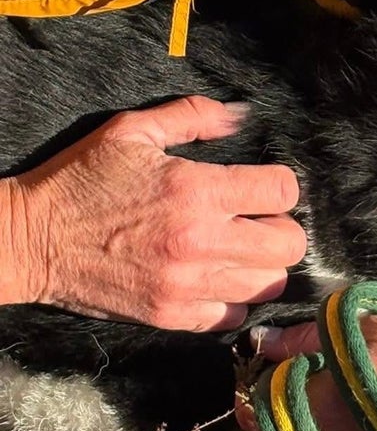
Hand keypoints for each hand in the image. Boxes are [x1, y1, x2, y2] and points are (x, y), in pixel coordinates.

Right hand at [1, 95, 306, 329]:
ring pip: (269, 284)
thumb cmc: (82, 180)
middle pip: (289, 245)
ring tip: (238, 251)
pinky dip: (232, 299)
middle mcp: (199, 241)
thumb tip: (240, 114)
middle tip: (257, 222)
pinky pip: (233, 315)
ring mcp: (188, 284)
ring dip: (261, 266)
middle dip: (281, 228)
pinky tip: (214, 278)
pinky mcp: (173, 316)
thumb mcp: (131, 131)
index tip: (262, 187)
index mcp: (195, 190)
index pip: (282, 191)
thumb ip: (192, 117)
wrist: (33, 240)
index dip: (279, 185)